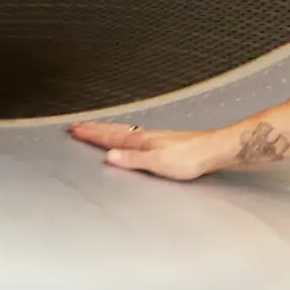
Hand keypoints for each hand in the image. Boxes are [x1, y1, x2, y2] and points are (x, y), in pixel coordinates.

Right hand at [67, 121, 232, 180]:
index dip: (92, 134)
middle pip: (115, 131)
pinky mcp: (164, 142)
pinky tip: (128, 137)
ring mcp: (155, 137)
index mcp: (141, 141)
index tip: (74, 129)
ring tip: (96, 128)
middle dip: (95, 129)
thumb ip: (133, 160)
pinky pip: (135, 135)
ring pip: (124, 131)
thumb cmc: (191, 158)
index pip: (111, 137)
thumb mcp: (158, 163)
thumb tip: (110, 157)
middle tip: (77, 126)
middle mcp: (146, 136)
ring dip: (107, 130)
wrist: (215, 150)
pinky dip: (124, 134)